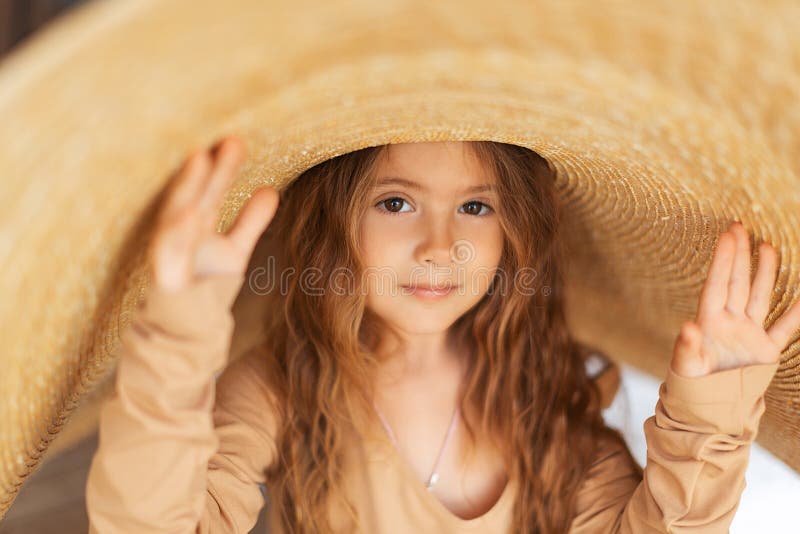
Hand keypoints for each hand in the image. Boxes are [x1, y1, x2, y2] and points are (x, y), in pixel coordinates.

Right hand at [149, 135, 279, 291]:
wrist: (190, 331)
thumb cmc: (207, 287)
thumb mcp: (234, 250)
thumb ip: (250, 222)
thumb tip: (271, 190)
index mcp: (195, 224)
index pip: (210, 191)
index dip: (223, 168)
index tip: (236, 141)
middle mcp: (179, 233)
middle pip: (195, 195)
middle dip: (208, 169)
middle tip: (227, 140)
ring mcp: (167, 253)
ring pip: (175, 213)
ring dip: (185, 187)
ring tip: (199, 159)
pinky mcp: (162, 277)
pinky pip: (166, 253)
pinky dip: (175, 234)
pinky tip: (188, 215)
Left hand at [670, 221, 799, 377]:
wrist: (712, 410)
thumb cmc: (691, 386)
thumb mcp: (686, 367)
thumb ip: (687, 347)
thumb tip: (687, 327)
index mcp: (708, 322)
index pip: (717, 284)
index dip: (722, 260)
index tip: (728, 235)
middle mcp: (728, 322)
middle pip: (735, 282)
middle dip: (738, 255)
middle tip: (739, 227)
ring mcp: (748, 334)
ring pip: (758, 296)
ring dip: (764, 273)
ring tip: (766, 247)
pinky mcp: (765, 351)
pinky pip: (784, 328)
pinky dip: (796, 314)